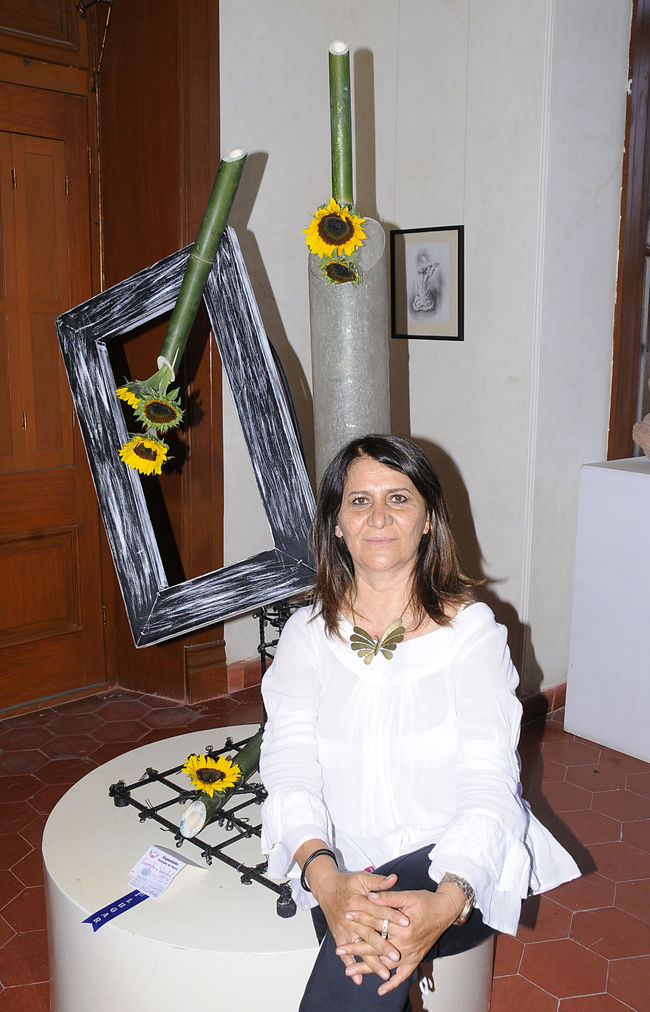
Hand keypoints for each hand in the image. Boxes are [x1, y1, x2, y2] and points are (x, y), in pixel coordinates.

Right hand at [312, 867, 405, 984]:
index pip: (378, 911)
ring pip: (360, 948)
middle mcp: (351, 919)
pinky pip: (345, 955)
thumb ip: (378, 881)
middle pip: (370, 934)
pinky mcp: (339, 936)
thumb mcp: (362, 878)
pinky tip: (359, 981)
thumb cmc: (347, 884)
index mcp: (358, 902)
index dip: (393, 916)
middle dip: (383, 946)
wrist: (326, 889)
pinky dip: (351, 967)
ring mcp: (344, 929)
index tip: (407, 922)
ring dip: (371, 961)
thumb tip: (394, 878)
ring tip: (384, 974)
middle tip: (397, 956)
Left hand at [338, 886, 460, 994]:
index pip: (375, 922)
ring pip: (384, 964)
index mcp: (402, 927)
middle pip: (375, 947)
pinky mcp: (415, 959)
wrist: (445, 911)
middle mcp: (405, 944)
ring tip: (349, 970)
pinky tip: (381, 990)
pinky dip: (392, 984)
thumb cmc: (426, 901)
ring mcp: (410, 954)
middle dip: (356, 948)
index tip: (345, 917)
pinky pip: (403, 975)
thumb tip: (370, 896)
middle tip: (339, 950)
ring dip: (366, 968)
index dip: (360, 918)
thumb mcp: (408, 896)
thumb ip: (388, 896)